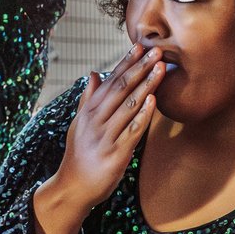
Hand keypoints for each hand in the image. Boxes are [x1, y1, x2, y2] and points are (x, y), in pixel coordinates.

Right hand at [33, 44, 161, 233]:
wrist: (73, 187)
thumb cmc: (79, 154)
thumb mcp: (78, 124)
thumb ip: (88, 99)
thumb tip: (94, 73)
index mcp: (88, 111)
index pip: (110, 81)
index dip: (126, 63)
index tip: (139, 46)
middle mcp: (95, 120)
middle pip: (121, 89)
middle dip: (140, 68)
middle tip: (157, 51)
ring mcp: (105, 136)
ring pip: (129, 106)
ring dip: (146, 85)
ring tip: (161, 68)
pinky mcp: (116, 153)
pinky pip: (132, 130)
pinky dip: (143, 115)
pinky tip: (154, 101)